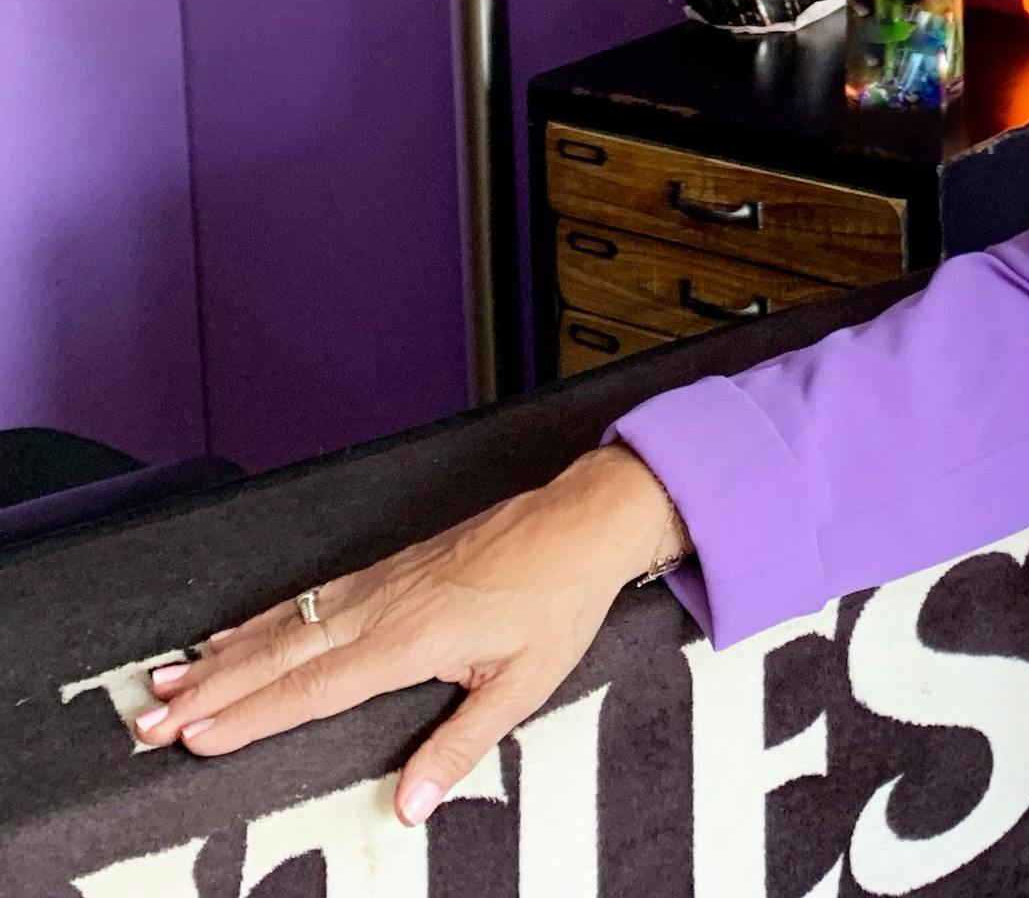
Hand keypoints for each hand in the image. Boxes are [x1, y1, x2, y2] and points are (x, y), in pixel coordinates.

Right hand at [130, 445, 685, 826]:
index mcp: (410, 641)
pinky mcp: (390, 567)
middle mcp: (383, 607)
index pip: (313, 690)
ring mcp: (382, 581)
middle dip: (211, 692)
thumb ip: (460, 745)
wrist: (582, 522)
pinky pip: (312, 598)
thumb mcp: (524, 684)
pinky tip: (234, 633)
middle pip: (280, 657)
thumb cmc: (558, 600)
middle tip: (148, 720)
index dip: (251, 717)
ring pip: (286, 624)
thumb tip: (411, 804)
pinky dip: (262, 619)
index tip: (196, 739)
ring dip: (224, 656)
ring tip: (168, 682)